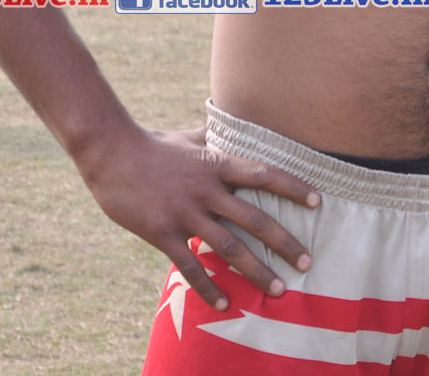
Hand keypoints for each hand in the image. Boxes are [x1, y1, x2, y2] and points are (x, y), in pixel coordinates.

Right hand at [75, 126, 320, 309]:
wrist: (110, 153)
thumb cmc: (152, 144)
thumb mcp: (189, 138)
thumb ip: (213, 137)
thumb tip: (229, 124)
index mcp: (216, 164)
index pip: (264, 175)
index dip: (293, 187)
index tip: (318, 201)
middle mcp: (207, 190)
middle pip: (255, 219)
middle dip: (284, 242)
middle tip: (307, 262)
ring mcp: (186, 213)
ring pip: (229, 248)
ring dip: (256, 270)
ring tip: (278, 289)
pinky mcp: (163, 232)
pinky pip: (190, 266)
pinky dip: (209, 287)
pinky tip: (225, 304)